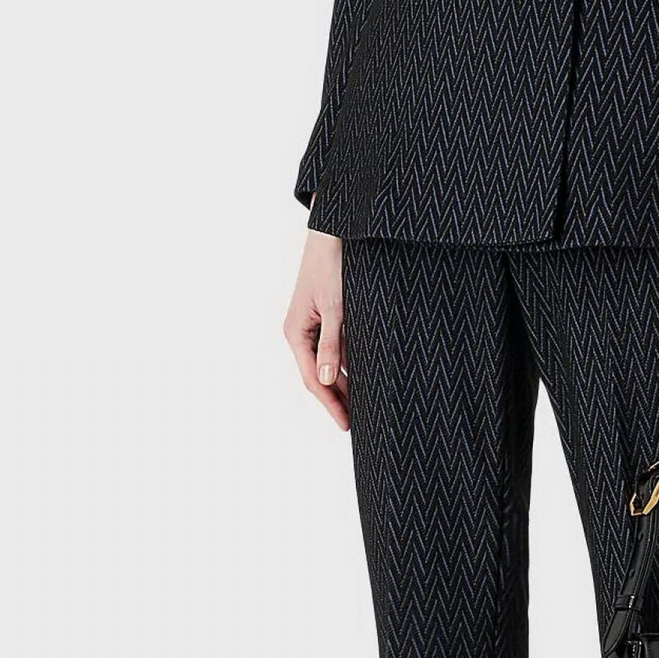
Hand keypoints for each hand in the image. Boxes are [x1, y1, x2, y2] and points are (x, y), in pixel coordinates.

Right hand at [284, 222, 350, 427]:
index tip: (346, 425)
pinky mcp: (326, 317)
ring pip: (327, 364)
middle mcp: (301, 332)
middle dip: (336, 399)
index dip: (330, 404)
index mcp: (296, 333)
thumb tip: (326, 380)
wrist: (334, 233)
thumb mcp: (336, 308)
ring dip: (343, 384)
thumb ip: (332, 345)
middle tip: (356, 423)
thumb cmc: (332, 266)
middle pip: (318, 376)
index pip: (312, 379)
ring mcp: (312, 326)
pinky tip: (362, 375)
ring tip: (362, 406)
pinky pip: (335, 348)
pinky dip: (348, 363)